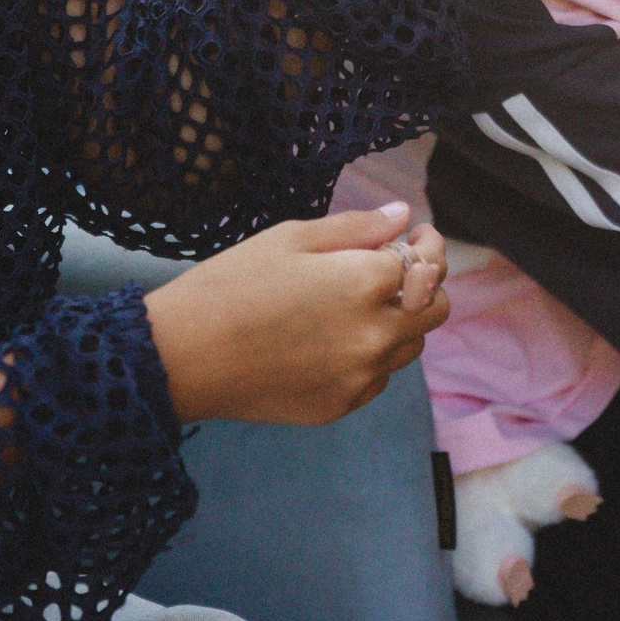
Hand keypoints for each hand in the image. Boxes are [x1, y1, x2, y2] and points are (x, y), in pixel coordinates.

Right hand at [147, 201, 450, 424]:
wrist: (184, 356)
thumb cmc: (231, 285)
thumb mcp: (291, 238)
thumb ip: (357, 228)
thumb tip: (402, 216)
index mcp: (366, 282)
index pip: (424, 262)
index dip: (420, 244)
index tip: (414, 236)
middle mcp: (375, 333)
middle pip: (435, 310)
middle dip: (425, 286)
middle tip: (396, 272)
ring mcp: (360, 375)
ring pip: (411, 347)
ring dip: (399, 323)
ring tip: (357, 307)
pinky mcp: (341, 405)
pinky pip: (377, 378)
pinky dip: (370, 358)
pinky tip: (332, 342)